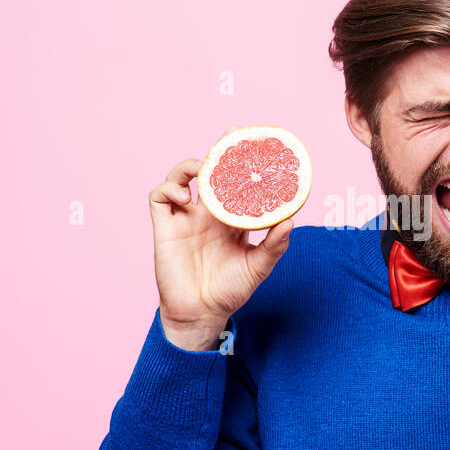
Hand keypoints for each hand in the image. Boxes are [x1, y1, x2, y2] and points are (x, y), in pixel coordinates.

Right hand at [150, 150, 292, 350]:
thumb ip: (274, 245)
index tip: (258, 146)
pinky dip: (169, 188)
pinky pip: (159, 197)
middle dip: (219, 152)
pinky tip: (184, 196)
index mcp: (231, 219)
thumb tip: (291, 221)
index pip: (238, 183)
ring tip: (203, 167)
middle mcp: (208, 213)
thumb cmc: (229, 291)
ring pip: (182, 178)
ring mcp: (185, 218)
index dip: (245, 164)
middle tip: (231, 135)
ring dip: (190, 165)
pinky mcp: (165, 227)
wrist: (201, 314)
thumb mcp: (258, 267)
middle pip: (211, 172)